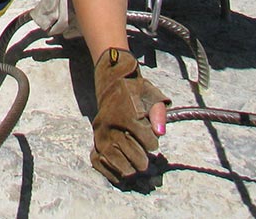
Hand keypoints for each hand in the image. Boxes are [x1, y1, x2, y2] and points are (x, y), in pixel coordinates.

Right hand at [90, 47, 169, 181]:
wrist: (110, 82)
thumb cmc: (135, 90)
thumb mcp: (150, 94)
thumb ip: (158, 112)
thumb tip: (160, 132)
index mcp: (126, 114)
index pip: (148, 141)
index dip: (153, 143)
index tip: (151, 139)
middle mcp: (111, 125)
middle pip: (132, 154)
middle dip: (143, 160)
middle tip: (145, 159)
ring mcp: (101, 133)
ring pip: (115, 160)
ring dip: (128, 168)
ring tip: (135, 167)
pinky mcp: (94, 138)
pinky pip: (99, 161)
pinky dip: (110, 171)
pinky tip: (121, 172)